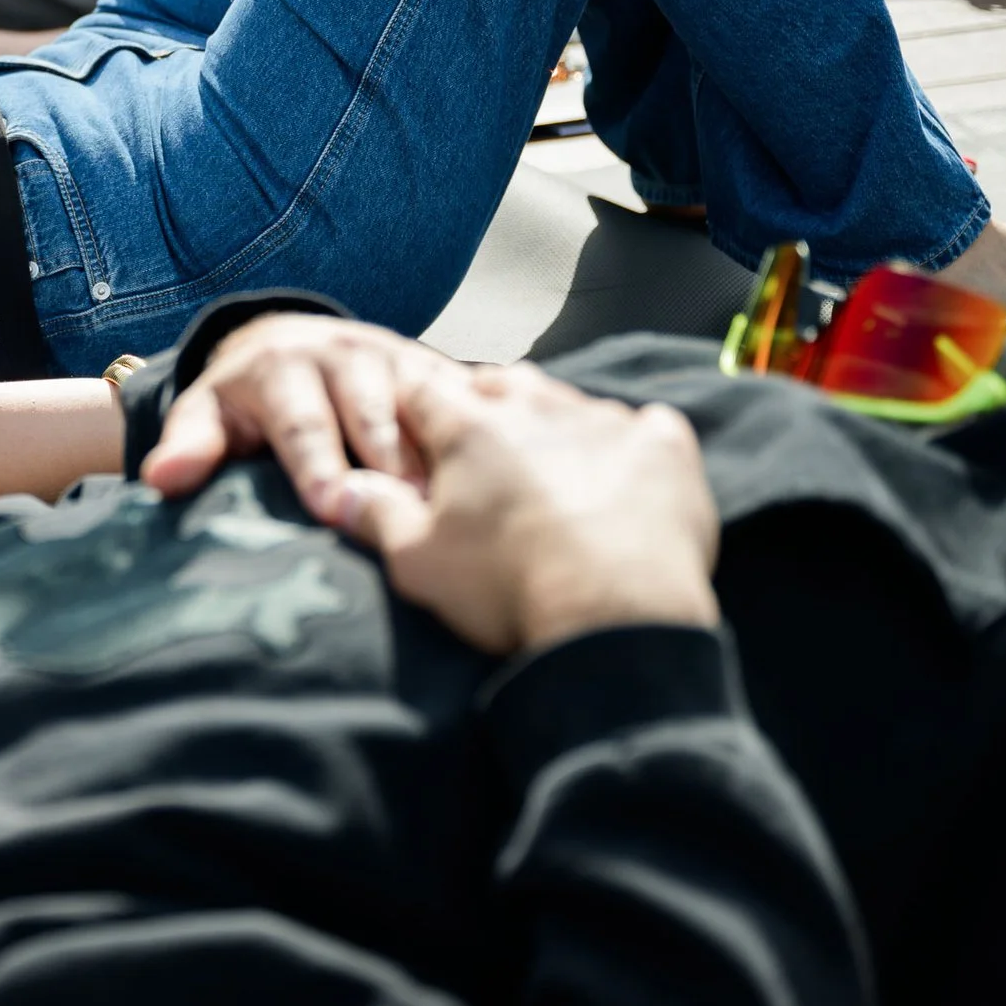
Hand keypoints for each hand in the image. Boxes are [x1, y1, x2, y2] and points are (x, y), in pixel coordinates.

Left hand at [141, 315, 458, 517]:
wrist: (289, 345)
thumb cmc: (245, 401)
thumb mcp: (207, 414)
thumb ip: (190, 446)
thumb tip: (161, 480)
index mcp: (284, 367)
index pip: (302, 422)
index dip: (316, 463)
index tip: (329, 503)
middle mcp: (344, 354)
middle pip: (372, 416)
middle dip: (391, 465)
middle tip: (413, 515)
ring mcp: (396, 359)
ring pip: (426, 408)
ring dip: (446, 455)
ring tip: (465, 507)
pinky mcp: (435, 371)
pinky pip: (465, 403)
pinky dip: (485, 435)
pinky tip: (508, 476)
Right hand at [339, 363, 719, 654]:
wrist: (615, 621)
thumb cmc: (508, 589)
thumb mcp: (417, 562)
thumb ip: (377, 515)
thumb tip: (340, 489)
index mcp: (469, 427)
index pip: (423, 389)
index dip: (412, 407)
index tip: (413, 431)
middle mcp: (536, 406)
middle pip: (500, 385)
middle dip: (486, 408)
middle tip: (483, 455)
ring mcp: (605, 421)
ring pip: (569, 401)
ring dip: (555, 425)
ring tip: (553, 472)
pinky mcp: (664, 447)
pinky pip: (646, 426)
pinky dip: (632, 445)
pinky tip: (625, 477)